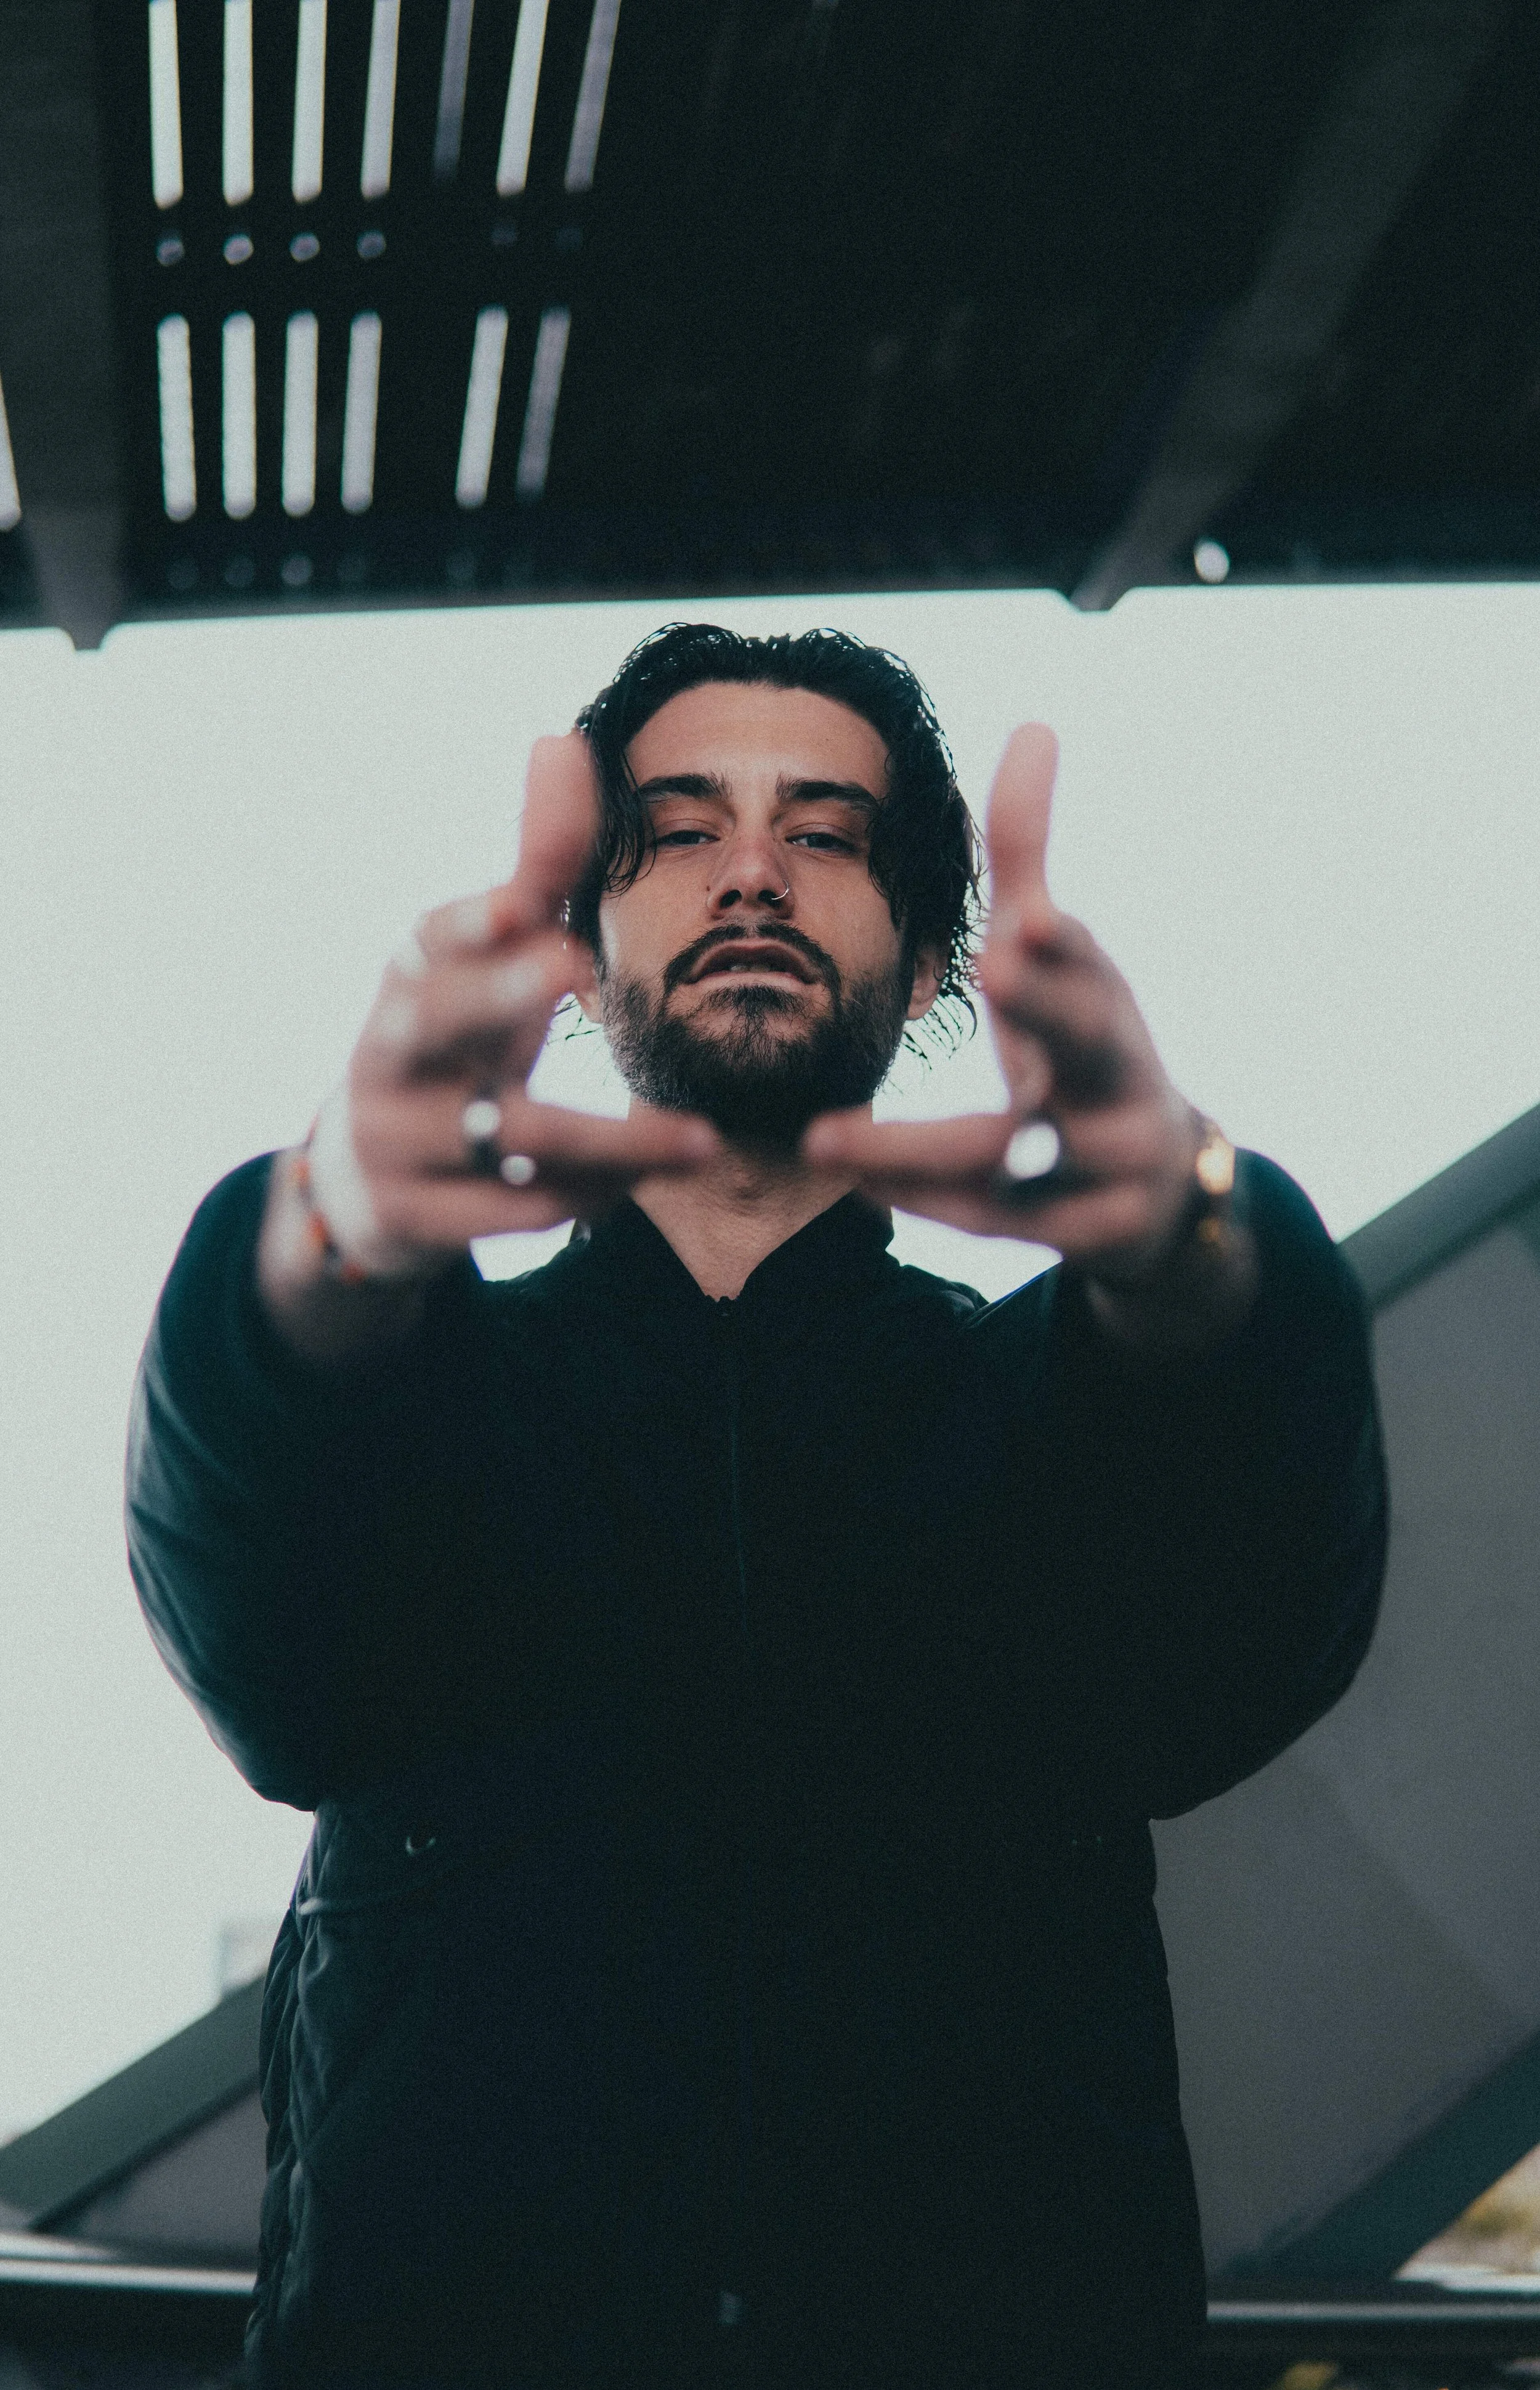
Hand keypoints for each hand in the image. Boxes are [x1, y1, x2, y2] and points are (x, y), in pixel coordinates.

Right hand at [260, 734, 716, 1328]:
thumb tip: (562, 740)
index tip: (527, 899)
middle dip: (496, 992)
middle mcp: (387, 1049)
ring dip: (609, 1141)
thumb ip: (537, 863)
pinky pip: (509, 1212)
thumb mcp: (487, 957)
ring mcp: (394, 1138)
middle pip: (430, 1018)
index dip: (474, 917)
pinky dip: (581, 1200)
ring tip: (701, 1142)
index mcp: (411, 974)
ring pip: (502, 1137)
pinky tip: (635, 1191)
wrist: (365, 1181)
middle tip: (568, 964)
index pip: (434, 935)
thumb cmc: (455, 1040)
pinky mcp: (412, 1217)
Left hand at [803, 727, 1241, 1320]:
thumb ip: (1029, 853)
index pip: (1088, 965)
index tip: (1029, 919)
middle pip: (1094, 1041)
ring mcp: (1111, 1163)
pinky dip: (919, 1201)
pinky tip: (846, 1177)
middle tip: (998, 962)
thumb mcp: (1060, 952)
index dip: (1063, 945)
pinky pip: (994, 1223)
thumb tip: (1034, 726)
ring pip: (1016, 1161)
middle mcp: (1119, 1077)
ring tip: (821, 1139)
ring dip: (916, 1150)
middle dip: (1052, 1003)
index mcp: (1106, 1002)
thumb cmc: (1083, 1044)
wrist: (1161, 1191)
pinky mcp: (1083, 1233)